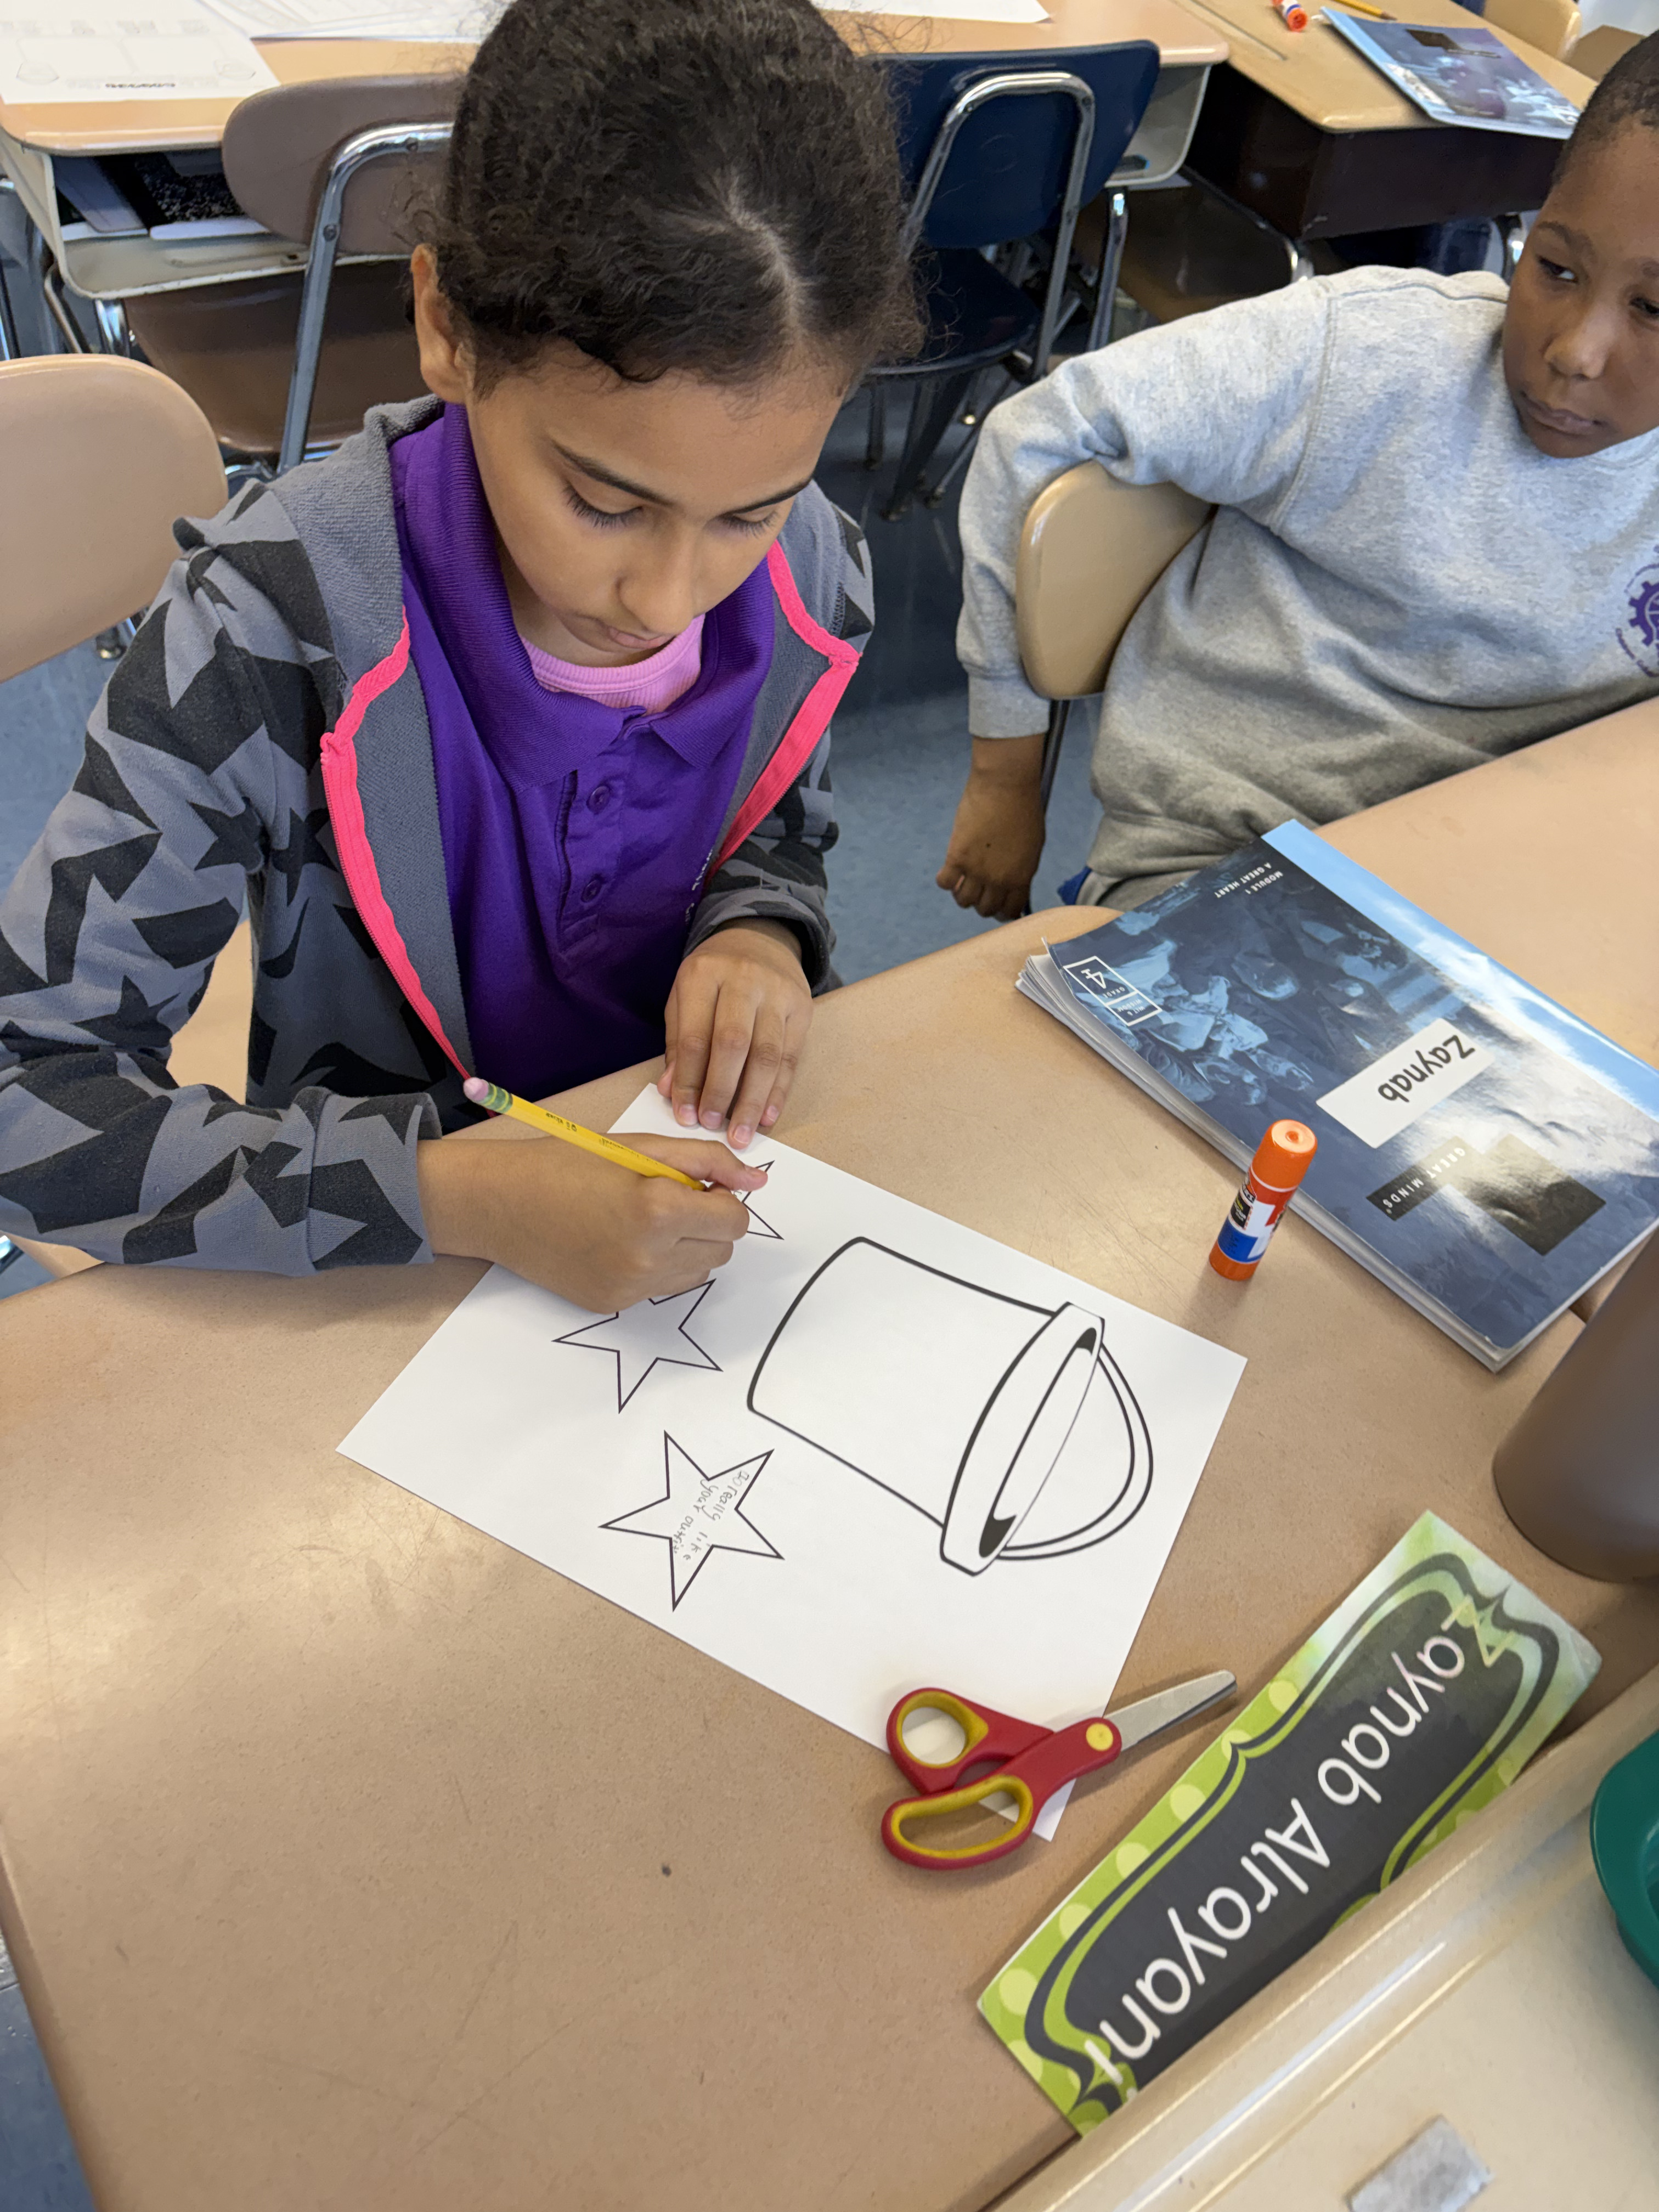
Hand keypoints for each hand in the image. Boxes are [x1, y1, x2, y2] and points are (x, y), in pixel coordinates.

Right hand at [418, 1129, 764, 1310]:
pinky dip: (656, 1266)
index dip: (720, 1198)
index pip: (735, 1220)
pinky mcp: (613, 1305)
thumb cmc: (568, 1164)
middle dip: (707, 1223)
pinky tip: (621, 1242)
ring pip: (697, 1273)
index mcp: (659, 1211)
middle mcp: (649, 1258)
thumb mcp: (641, 1148)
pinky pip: (662, 1288)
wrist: (500, 1203)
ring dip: (687, 1247)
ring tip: (643, 1220)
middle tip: (665, 1199)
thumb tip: (759, 1180)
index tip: (693, 1185)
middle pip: (722, 1250)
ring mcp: (631, 1288)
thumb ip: (707, 1162)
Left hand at [656, 919, 811, 1148]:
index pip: (695, 1037)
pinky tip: (767, 1117)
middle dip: (721, 1091)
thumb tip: (672, 1092)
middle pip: (733, 1044)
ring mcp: (778, 993)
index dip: (689, 1081)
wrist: (759, 938)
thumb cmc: (713, 976)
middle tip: (712, 1126)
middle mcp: (744, 980)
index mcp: (704, 975)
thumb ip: (678, 1044)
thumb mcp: (684, 997)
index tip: (684, 1116)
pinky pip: (791, 1057)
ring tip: (740, 1133)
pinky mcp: (803, 1007)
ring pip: (767, 1055)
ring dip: (753, 1100)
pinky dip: (779, 1091)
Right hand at [936, 732, 1047, 921]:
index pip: (1010, 910)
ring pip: (963, 901)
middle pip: (985, 909)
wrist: (1005, 786)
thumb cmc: (1024, 808)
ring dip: (963, 895)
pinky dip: (946, 881)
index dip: (1004, 912)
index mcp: (1021, 877)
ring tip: (964, 881)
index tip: (999, 908)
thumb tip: (1013, 882)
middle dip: (983, 904)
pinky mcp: (956, 857)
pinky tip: (950, 871)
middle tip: (980, 892)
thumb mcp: (1033, 846)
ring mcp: (976, 871)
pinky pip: (945, 883)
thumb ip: (1022, 869)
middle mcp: (998, 880)